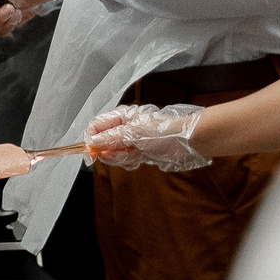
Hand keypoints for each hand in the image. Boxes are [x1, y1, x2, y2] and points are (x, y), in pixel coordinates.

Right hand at [85, 104, 210, 171]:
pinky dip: (129, 163)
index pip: (96, 127)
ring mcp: (130, 141)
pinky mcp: (138, 153)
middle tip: (123, 153)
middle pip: (102, 143)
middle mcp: (123, 128)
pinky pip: (125, 161)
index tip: (91, 155)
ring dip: (122, 158)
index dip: (91, 140)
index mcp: (120, 117)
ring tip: (136, 154)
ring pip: (113, 154)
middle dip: (110, 152)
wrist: (188, 142)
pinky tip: (140, 159)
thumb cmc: (164, 131)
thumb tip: (92, 142)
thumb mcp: (135, 133)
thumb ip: (112, 138)